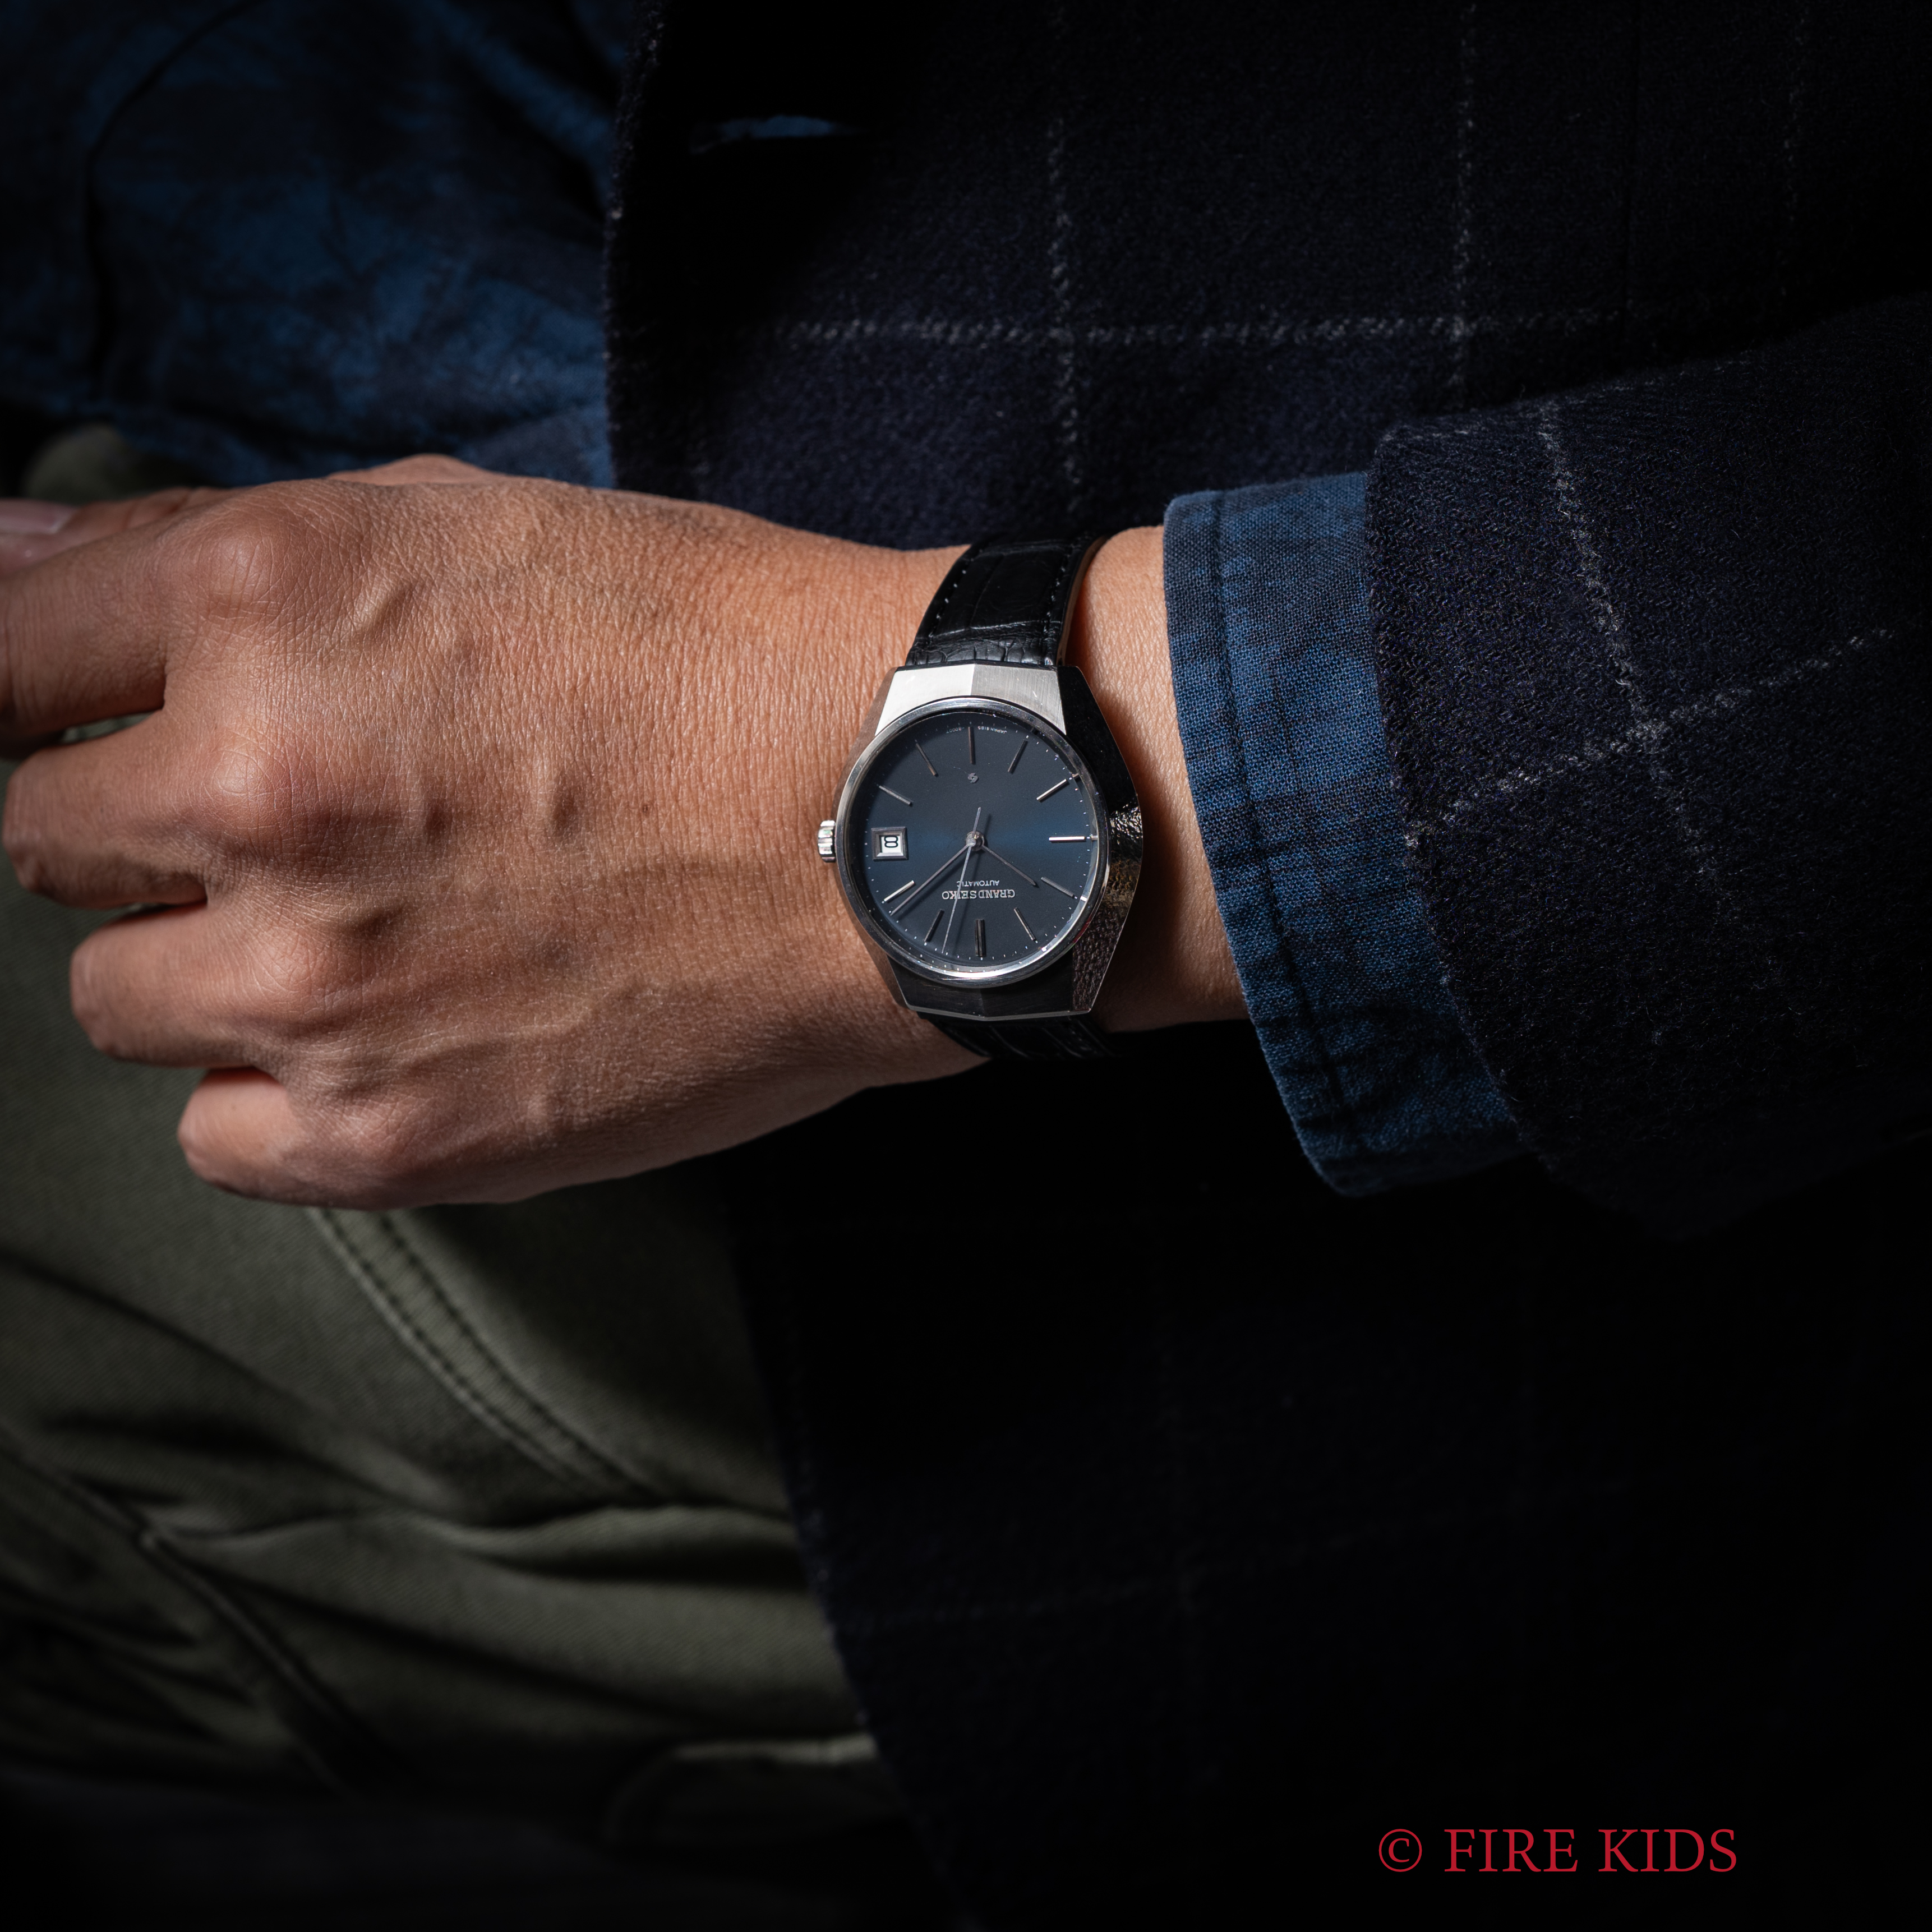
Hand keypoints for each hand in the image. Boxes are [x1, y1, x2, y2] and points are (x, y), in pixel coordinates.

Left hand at [1, 466, 1240, 1206]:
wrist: (909, 822)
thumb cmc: (724, 655)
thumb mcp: (481, 528)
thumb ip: (221, 553)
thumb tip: (12, 569)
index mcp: (266, 609)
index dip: (43, 687)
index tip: (88, 716)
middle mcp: (250, 794)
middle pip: (46, 836)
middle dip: (149, 823)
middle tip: (306, 821)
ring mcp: (310, 985)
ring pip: (113, 996)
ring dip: (209, 963)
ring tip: (368, 938)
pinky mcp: (385, 1138)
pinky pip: (216, 1136)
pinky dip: (280, 1093)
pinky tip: (392, 1039)